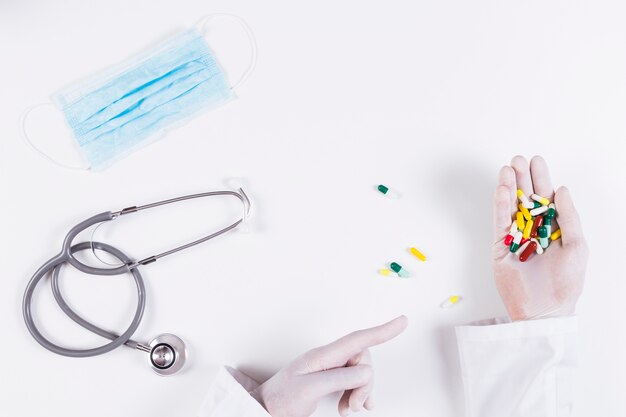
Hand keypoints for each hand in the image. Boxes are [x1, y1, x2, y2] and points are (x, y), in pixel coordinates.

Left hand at [250, 316, 407, 416]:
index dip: (383, 331)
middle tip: (352, 405)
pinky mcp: (328, 380)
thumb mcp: (310, 389)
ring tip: (347, 408)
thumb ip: (339, 377)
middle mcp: (327, 359)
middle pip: (363, 360)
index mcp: (322, 356)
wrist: (263, 410)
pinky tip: (352, 405)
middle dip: (365, 383)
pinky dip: (356, 395)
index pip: (358, 339)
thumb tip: (366, 370)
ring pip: (360, 373)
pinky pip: (353, 382)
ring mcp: (328, 369)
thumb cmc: (280, 400)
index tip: (403, 321)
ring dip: (360, 392)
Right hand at [492, 155, 587, 319]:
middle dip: (521, 178)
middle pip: (525, 198)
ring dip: (507, 188)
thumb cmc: (566, 282)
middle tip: (517, 160)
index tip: (536, 161)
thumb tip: (562, 190)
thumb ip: (570, 217)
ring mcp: (515, 237)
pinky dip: (500, 206)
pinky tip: (501, 191)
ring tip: (506, 169)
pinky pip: (500, 223)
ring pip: (510, 207)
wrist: (545, 310)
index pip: (545, 198)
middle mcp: (532, 230)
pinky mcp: (500, 247)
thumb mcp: (577, 246)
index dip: (540, 179)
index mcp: (552, 228)